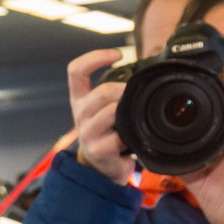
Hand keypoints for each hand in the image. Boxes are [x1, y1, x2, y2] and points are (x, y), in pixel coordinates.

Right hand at [67, 49, 134, 185]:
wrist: (102, 169)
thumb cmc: (109, 133)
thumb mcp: (106, 109)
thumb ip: (116, 91)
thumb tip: (148, 68)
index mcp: (80, 99)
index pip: (76, 71)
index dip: (95, 57)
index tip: (118, 54)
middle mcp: (79, 114)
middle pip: (101, 92)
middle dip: (124, 91)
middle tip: (136, 96)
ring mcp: (87, 133)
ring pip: (110, 112)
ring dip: (127, 112)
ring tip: (134, 118)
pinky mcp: (98, 150)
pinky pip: (117, 136)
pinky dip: (129, 135)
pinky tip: (131, 139)